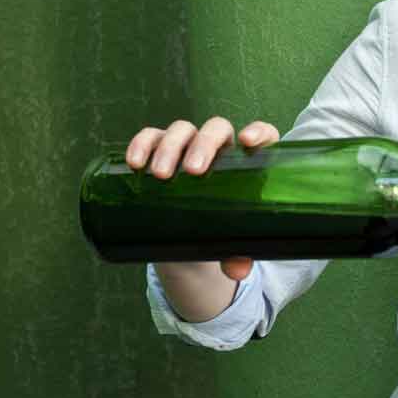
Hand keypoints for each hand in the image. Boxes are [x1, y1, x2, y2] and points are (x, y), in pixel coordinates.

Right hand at [124, 117, 279, 279]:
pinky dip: (142, 144)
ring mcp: (187, 145)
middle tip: (192, 171)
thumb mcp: (228, 242)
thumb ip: (237, 255)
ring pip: (182, 130)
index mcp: (247, 162)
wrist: (185, 231)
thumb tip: (237, 268)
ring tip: (159, 175)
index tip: (248, 141)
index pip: (263, 136)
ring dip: (169, 147)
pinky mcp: (159, 150)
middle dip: (204, 145)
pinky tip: (135, 163)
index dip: (259, 132)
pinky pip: (150, 137)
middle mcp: (219, 147)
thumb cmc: (216, 228)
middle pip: (216, 129)